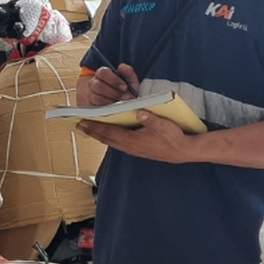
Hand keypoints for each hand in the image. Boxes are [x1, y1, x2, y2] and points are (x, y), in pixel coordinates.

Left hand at [78, 111, 192, 163]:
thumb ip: (151, 118)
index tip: (83, 122)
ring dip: (100, 135)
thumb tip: (140, 112)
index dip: (95, 127)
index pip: (110, 132)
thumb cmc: (174, 137)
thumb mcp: (164, 125)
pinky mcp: (137, 150)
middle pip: (107, 138)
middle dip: (93, 131)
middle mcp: (130, 147)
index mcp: (133, 140)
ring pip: (112, 142)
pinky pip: (118, 143)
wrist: (183, 151)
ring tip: (90, 129)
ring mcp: (133, 150)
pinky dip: (110, 138)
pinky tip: (108, 134)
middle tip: (79, 125)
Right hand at [85, 64, 139, 106]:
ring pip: (97, 97)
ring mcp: (91, 94)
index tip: (125, 87)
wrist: (122, 104)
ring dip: (111, 100)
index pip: (103, 72)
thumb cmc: (125, 91)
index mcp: (103, 73)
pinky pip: (97, 107)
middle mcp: (94, 83)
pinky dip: (107, 107)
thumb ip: (128, 73)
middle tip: (123, 96)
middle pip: (98, 85)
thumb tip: (121, 66)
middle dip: (113, 92)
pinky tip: (114, 106)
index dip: (114, 80)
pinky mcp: (91, 105)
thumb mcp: (131, 82)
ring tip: (120, 102)